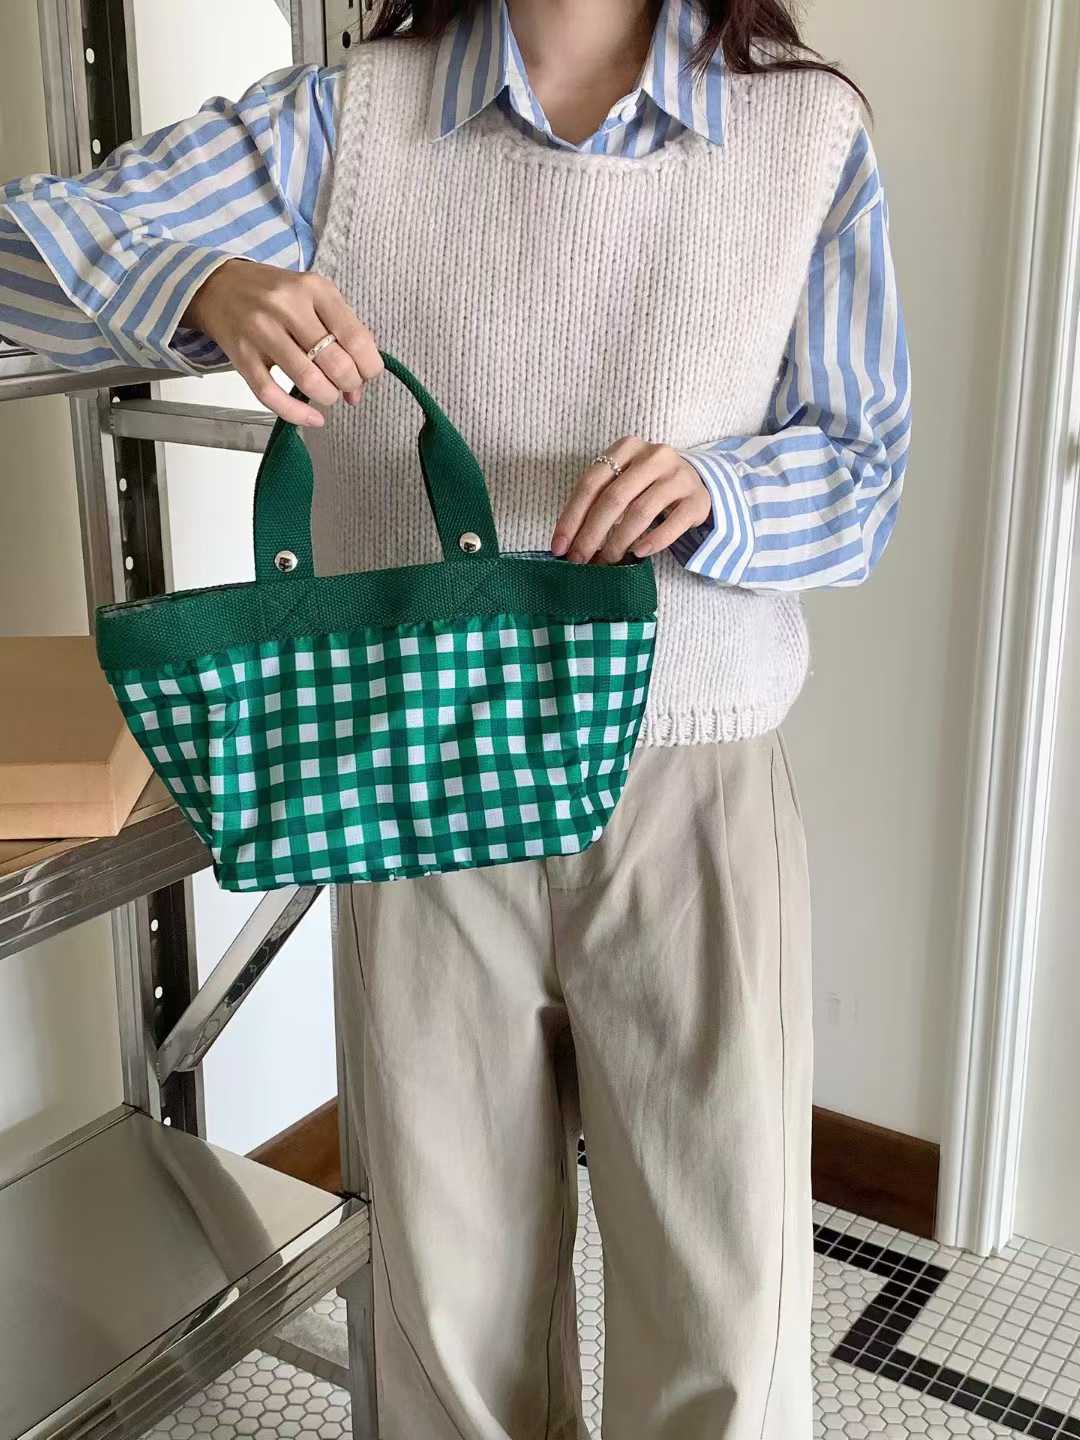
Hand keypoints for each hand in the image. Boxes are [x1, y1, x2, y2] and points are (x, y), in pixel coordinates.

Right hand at [181, 257, 383, 426]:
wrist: (218, 286)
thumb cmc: (276, 294)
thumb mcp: (314, 297)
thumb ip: (342, 333)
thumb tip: (358, 387)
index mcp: (314, 288)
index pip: (356, 338)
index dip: (369, 367)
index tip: (367, 375)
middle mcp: (287, 306)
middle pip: (335, 363)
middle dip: (349, 384)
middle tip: (346, 386)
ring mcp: (261, 331)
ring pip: (307, 380)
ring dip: (327, 397)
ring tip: (328, 395)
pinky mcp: (241, 355)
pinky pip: (271, 394)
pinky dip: (297, 414)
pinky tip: (313, 419)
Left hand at [550, 438, 711, 563]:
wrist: (694, 481)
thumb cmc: (646, 486)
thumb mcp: (621, 482)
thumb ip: (597, 503)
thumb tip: (568, 543)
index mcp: (627, 447)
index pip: (591, 483)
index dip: (572, 517)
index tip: (559, 547)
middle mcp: (654, 455)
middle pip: (614, 498)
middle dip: (592, 534)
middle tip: (580, 559)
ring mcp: (679, 476)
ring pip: (641, 512)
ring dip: (619, 541)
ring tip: (608, 559)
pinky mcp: (698, 498)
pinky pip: (673, 524)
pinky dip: (652, 542)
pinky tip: (638, 553)